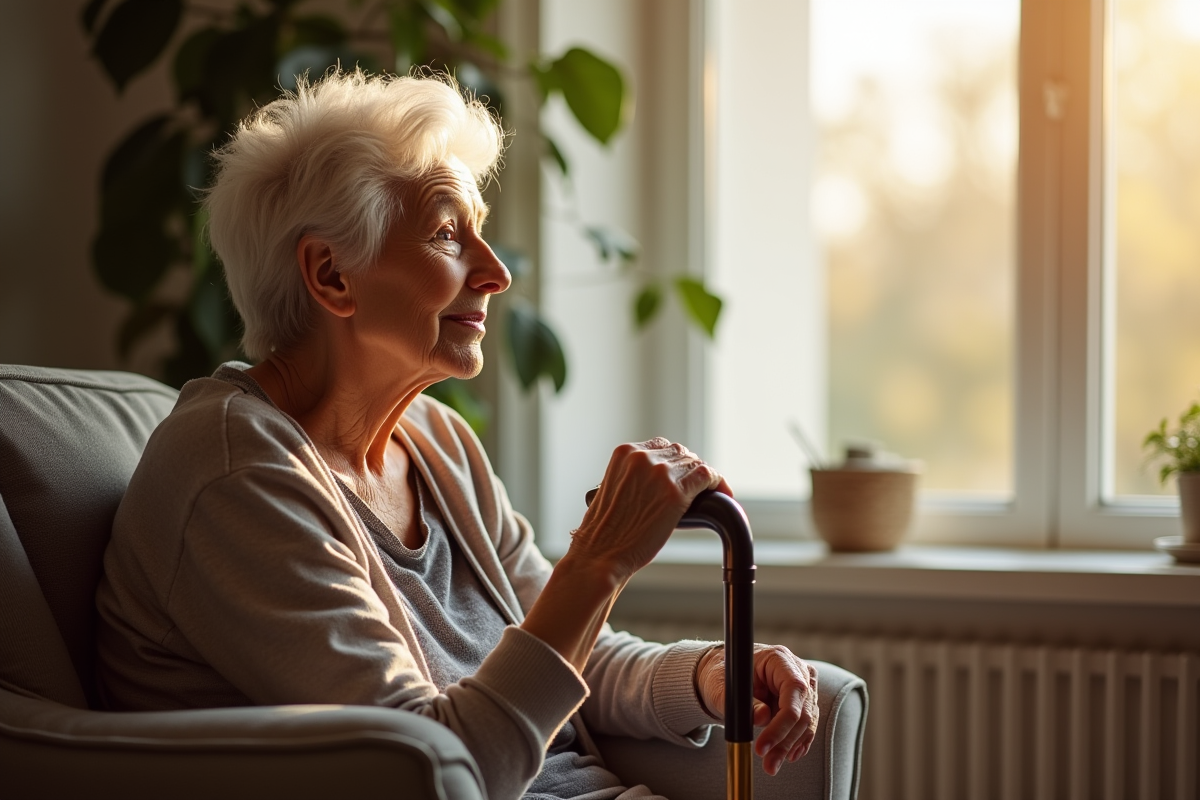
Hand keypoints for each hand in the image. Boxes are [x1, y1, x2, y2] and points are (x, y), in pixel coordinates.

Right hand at [567, 438, 730, 580]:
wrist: (600, 554)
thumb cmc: (605, 532)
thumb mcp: (614, 489)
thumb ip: (634, 477)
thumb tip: (660, 481)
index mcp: (624, 453)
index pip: (660, 446)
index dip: (675, 460)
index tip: (681, 473)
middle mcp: (642, 457)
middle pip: (680, 452)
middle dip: (689, 468)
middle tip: (697, 487)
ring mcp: (660, 473)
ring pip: (695, 463)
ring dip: (704, 477)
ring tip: (709, 492)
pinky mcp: (676, 493)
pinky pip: (707, 476)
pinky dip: (718, 483)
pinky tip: (721, 492)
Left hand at [695, 644, 818, 775]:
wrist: (725, 676)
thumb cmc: (722, 676)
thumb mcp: (723, 688)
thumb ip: (743, 703)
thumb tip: (762, 718)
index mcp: (779, 659)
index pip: (794, 691)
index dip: (781, 722)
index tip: (762, 747)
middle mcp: (797, 669)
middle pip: (803, 710)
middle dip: (785, 741)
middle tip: (768, 765)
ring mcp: (804, 685)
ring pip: (807, 721)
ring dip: (790, 746)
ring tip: (772, 764)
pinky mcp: (803, 700)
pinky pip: (806, 724)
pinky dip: (798, 741)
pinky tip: (788, 755)